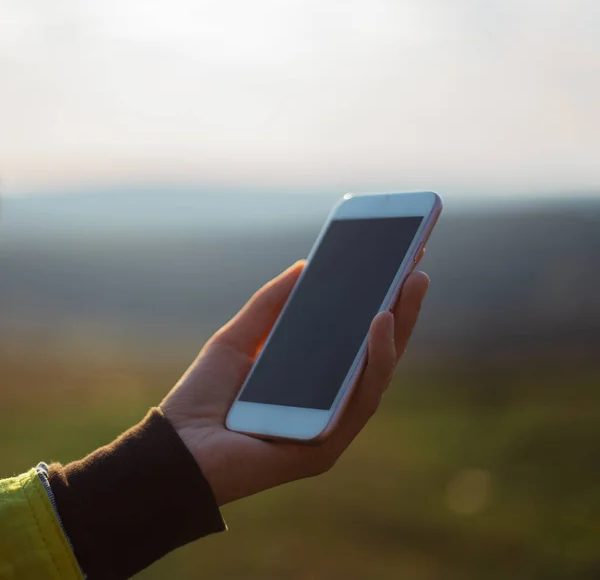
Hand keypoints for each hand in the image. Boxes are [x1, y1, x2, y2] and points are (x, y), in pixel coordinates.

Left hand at [160, 261, 428, 505]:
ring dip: (398, 330)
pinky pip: (361, 400)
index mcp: (310, 378)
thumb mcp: (238, 337)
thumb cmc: (202, 396)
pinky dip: (375, 361)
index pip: (354, 339)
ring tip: (408, 285)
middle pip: (374, 354)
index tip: (398, 262)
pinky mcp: (327, 447)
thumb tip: (305, 265)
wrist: (174, 448)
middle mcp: (327, 402)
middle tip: (416, 267)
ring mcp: (331, 425)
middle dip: (402, 309)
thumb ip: (271, 303)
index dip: (379, 302)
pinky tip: (380, 323)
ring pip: (378, 375)